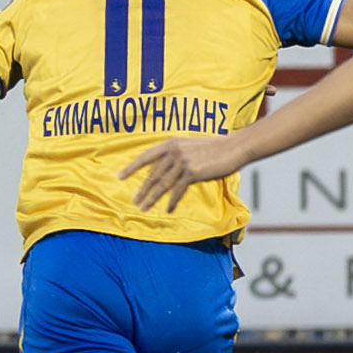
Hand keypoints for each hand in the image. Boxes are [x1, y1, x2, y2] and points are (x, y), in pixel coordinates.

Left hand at [121, 135, 246, 211]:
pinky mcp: (192, 172)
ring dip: (153, 197)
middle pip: (153, 173)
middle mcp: (174, 151)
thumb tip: (165, 168)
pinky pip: (178, 190)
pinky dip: (172, 200)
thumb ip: (177, 154)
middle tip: (134, 200)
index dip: (132, 167)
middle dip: (143, 189)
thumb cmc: (214, 148)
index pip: (146, 156)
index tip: (120, 176)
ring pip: (163, 183)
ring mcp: (182, 161)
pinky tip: (168, 209)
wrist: (233, 148)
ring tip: (145, 207)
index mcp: (171, 143)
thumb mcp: (191, 146)